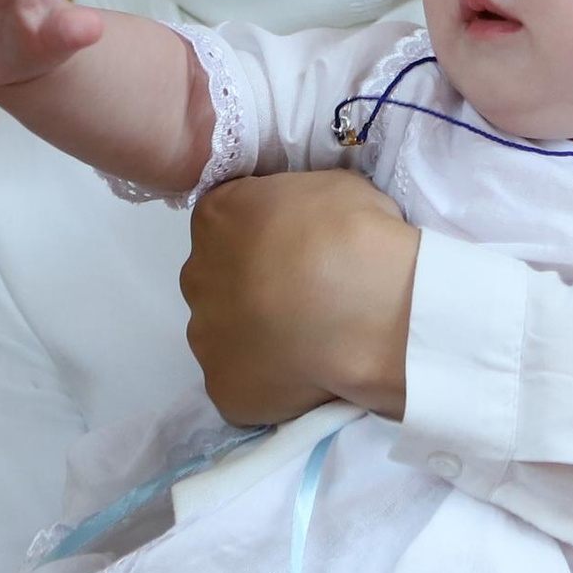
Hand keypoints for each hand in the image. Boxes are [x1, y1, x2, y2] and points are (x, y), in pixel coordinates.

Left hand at [180, 171, 419, 427]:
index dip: (266, 239)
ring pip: (225, 335)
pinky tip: (308, 373)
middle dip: (255, 288)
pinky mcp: (222, 388)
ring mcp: (205, 338)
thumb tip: (302, 223)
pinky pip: (242, 382)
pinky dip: (269, 381)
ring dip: (258, 336)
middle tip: (307, 297)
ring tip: (312, 341)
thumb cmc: (355, 236)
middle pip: (219, 281)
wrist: (376, 309)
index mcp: (216, 217)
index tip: (300, 251)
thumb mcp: (331, 185)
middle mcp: (196, 276)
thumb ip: (296, 203)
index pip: (226, 223)